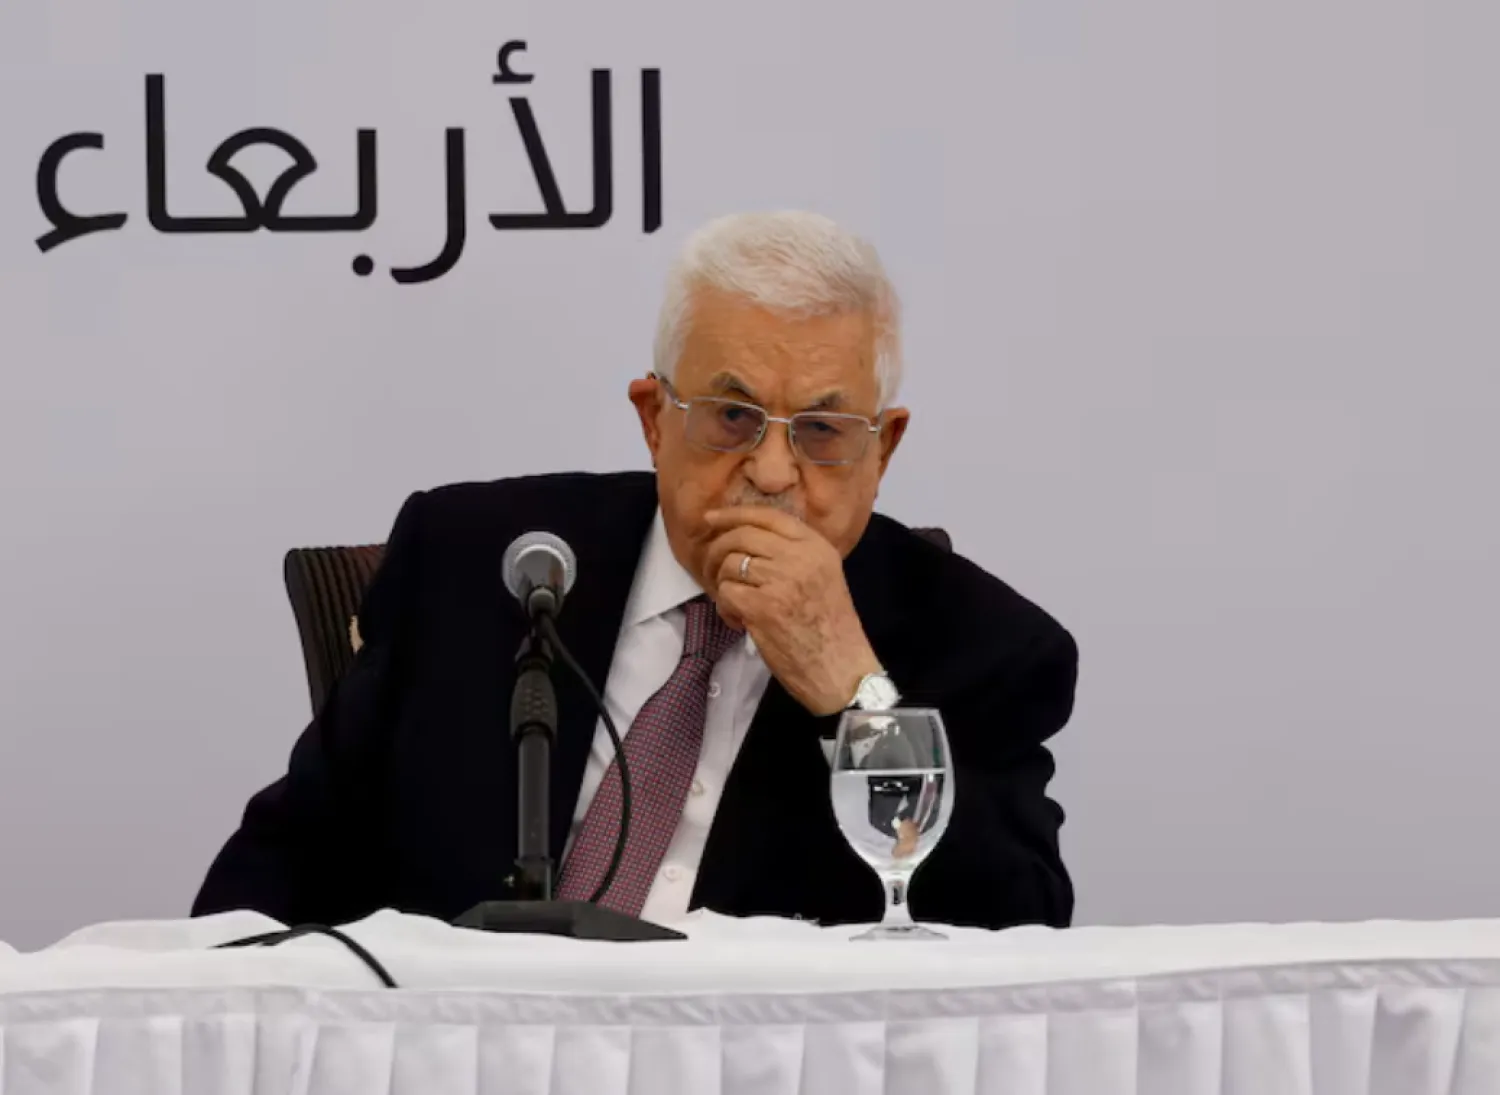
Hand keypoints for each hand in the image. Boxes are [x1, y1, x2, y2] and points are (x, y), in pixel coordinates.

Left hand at [702, 507, 881, 715]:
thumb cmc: (831, 628)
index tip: (711, 519)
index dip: (734, 514)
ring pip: (729, 564)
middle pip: (741, 535)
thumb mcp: (824, 576)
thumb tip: (747, 537)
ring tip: (734, 605)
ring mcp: (780, 581)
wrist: (841, 670)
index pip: (767, 516)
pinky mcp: (762, 607)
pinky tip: (738, 622)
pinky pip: (725, 593)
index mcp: (816, 546)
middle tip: (711, 570)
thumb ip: (794, 553)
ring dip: (722, 584)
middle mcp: (799, 557)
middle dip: (717, 550)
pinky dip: (724, 608)